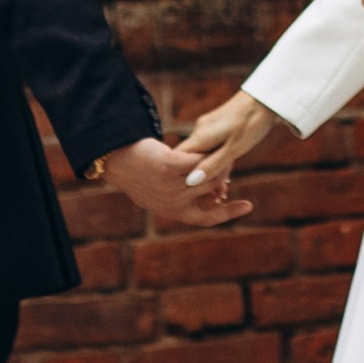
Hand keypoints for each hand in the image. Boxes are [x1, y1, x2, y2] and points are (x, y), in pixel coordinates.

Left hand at [98, 135, 254, 230]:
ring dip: (217, 160)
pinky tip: (206, 143)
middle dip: (223, 176)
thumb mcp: (161, 194)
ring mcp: (170, 185)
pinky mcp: (168, 166)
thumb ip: (186, 198)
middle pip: (213, 190)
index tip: (248, 205)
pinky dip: (204, 151)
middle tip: (228, 164)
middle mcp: (173, 203)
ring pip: (207, 173)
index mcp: (173, 212)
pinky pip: (197, 158)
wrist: (115, 159)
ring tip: (221, 149)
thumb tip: (214, 197)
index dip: (229, 213)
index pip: (208, 218)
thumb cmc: (139, 174)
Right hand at [175, 89, 283, 195]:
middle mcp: (200, 130)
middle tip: (217, 197)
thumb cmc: (252, 123)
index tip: (192, 194)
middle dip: (201, 178)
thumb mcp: (235, 149)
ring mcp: (209, 127)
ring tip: (224, 191)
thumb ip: (213, 165)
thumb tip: (191, 183)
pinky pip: (212, 147)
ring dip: (212, 171)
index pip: (179, 159)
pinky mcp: (218, 125)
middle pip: (191, 159)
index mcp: (200, 136)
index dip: (182, 177)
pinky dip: (218, 160)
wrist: (266, 98)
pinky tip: (227, 172)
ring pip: (203, 154)